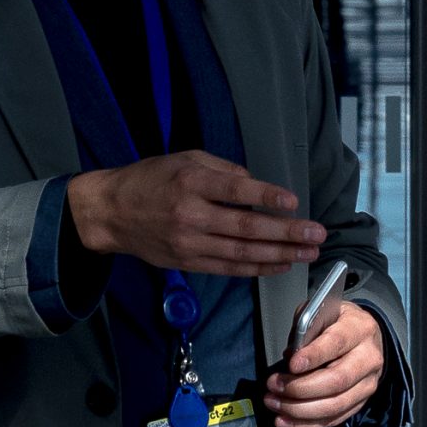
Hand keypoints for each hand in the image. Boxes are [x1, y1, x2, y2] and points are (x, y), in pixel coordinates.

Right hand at [68, 150, 322, 277]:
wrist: (109, 212)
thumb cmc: (151, 179)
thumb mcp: (186, 159)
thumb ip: (223, 170)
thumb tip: (257, 186)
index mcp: (191, 182)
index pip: (236, 190)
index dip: (267, 196)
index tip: (294, 203)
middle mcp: (191, 215)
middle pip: (245, 227)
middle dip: (286, 233)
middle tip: (316, 235)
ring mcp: (188, 243)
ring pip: (241, 252)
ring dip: (279, 254)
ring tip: (308, 253)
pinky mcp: (187, 262)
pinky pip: (228, 267)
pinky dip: (256, 267)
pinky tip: (280, 264)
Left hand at [265, 297, 382, 426]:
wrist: (366, 338)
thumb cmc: (338, 324)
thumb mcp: (322, 313)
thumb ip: (304, 328)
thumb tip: (291, 355)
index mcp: (359, 328)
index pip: (336, 343)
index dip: (313, 356)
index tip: (291, 365)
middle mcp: (368, 357)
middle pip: (336, 380)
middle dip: (300, 388)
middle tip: (274, 386)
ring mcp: (367, 383)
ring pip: (335, 405)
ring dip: (299, 410)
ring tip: (274, 403)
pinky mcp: (360, 402)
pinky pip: (333, 419)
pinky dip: (306, 424)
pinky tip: (285, 420)